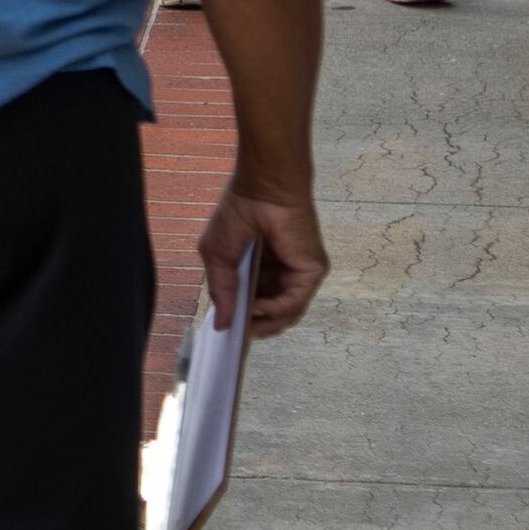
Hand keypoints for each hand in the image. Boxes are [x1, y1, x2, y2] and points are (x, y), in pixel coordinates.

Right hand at [199, 181, 329, 338]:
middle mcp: (282, 276)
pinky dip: (275, 310)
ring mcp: (298, 275)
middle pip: (273, 317)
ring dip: (264, 323)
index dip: (243, 323)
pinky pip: (295, 302)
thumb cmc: (238, 214)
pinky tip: (257, 307)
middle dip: (255, 330)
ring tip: (246, 321)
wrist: (262, 190)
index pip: (255, 306)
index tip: (228, 339)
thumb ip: (221, 290)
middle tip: (237, 338)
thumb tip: (220, 324)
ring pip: (286, 315)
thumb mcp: (217, 256)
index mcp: (260, 271)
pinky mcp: (311, 272)